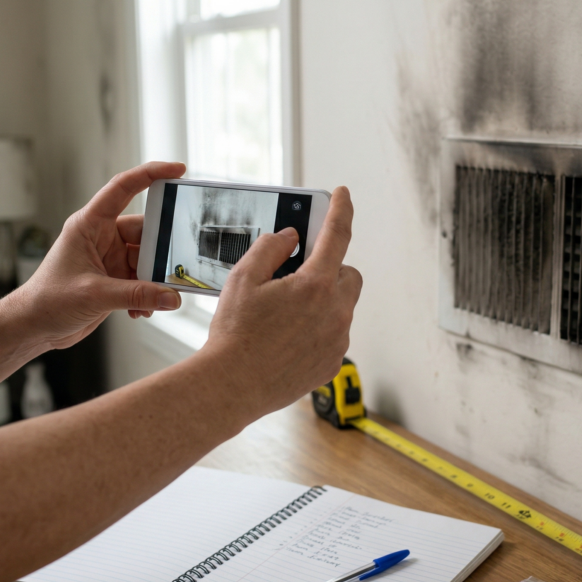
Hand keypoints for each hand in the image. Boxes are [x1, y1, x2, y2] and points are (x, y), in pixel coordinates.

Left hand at [12, 162, 186, 349]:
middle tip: (176, 265)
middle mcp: (101, 237)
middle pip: (144, 231)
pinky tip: (142, 310)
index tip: (178, 169)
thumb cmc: (47, 301)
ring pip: (147, 259)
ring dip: (155, 280)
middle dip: (162, 250)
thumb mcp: (95, 294)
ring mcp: (109, 259)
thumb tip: (172, 297)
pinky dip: (148, 295)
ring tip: (157, 297)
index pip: (123, 188)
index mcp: (89, 225)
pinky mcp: (114, 280)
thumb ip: (137, 295)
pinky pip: (143, 281)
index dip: (150, 174)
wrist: (33, 327)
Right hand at [203, 187, 361, 416]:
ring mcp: (337, 339)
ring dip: (322, 302)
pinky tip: (288, 338)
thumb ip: (271, 248)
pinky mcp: (333, 362)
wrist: (232, 386)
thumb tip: (291, 236)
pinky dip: (319, 329)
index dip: (340, 209)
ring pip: (341, 307)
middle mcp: (335, 311)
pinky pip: (334, 335)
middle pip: (348, 275)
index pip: (337, 235)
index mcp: (315, 285)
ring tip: (285, 315)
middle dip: (330, 269)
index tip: (342, 194)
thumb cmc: (235, 333)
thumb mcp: (243, 278)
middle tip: (300, 276)